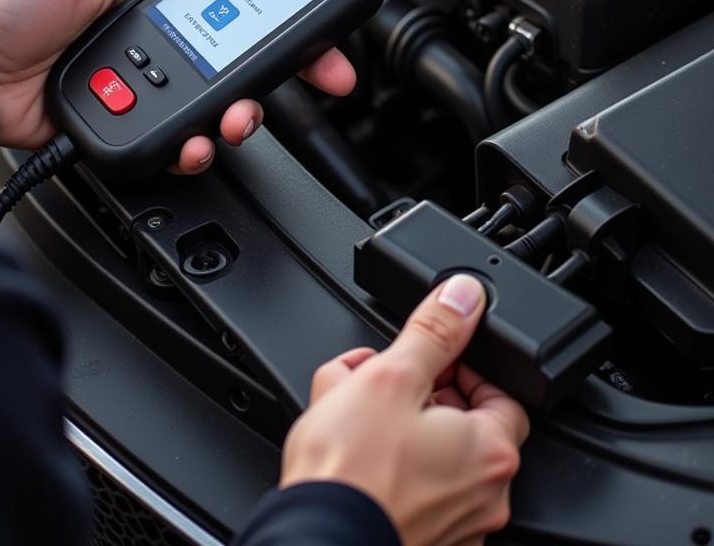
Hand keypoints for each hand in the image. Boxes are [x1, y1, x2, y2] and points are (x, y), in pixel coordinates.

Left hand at [0, 0, 356, 171]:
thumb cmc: (11, 4)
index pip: (229, 2)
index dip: (277, 12)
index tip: (316, 23)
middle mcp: (158, 44)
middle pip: (238, 60)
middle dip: (285, 71)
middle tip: (318, 77)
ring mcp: (148, 88)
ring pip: (216, 106)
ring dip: (241, 114)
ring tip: (238, 117)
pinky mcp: (133, 126)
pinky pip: (177, 140)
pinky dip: (194, 146)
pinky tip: (194, 141)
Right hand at [281, 274, 528, 545]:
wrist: (317, 538)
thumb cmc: (352, 472)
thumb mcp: (391, 376)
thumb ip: (433, 331)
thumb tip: (463, 296)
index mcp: (490, 450)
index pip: (500, 393)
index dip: (460, 368)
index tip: (428, 361)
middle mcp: (487, 496)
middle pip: (462, 425)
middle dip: (418, 395)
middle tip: (379, 383)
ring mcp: (458, 528)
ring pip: (434, 459)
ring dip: (398, 429)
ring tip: (352, 418)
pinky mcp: (427, 543)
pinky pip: (416, 493)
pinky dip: (390, 471)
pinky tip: (352, 458)